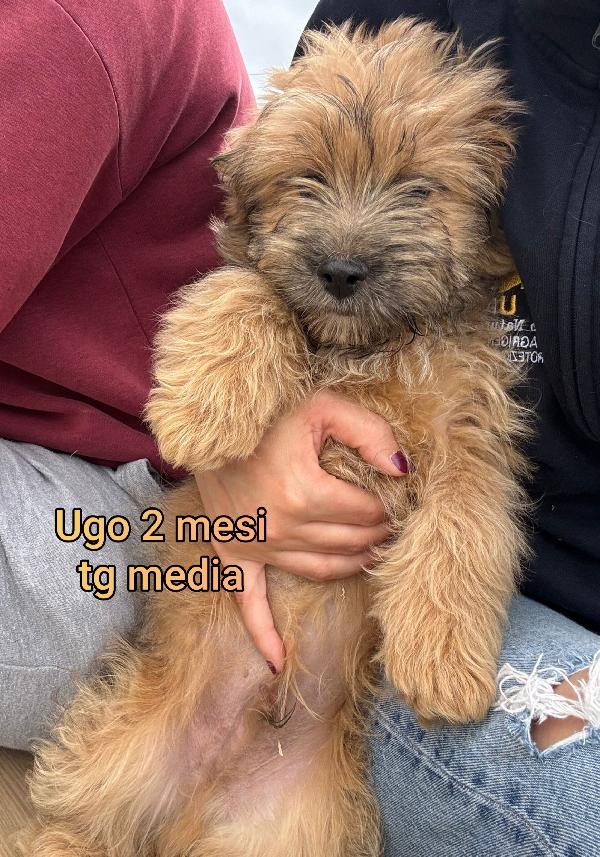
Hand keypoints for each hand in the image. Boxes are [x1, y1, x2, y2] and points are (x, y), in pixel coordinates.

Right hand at [194, 391, 407, 671]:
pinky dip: (264, 634)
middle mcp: (281, 527)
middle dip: (378, 533)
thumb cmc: (267, 413)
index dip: (389, 507)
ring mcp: (256, 546)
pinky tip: (279, 661)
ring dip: (354, 564)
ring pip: (322, 569)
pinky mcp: (233, 555)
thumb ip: (369, 432)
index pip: (366, 513)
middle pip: (350, 542)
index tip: (399, 499)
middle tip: (394, 523)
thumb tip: (403, 470)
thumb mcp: (321, 406)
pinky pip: (249, 602)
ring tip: (374, 553)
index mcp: (304, 491)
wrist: (208, 426)